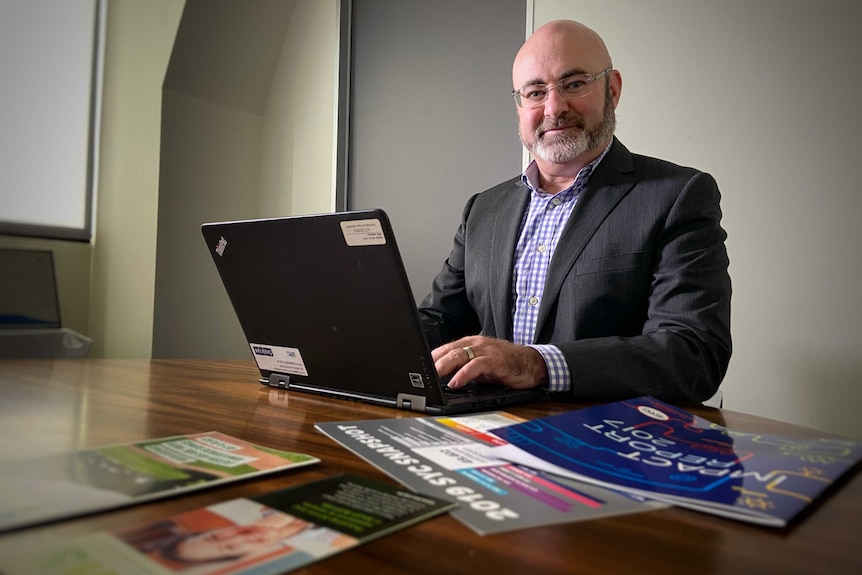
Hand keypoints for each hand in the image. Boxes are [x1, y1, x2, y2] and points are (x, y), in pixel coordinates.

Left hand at [431, 336, 548, 389]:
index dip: (430, 358)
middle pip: (449, 351)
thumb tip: (442, 377)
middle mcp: (476, 344)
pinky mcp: (495, 360)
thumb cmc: (505, 364)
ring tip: (433, 377)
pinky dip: (464, 374)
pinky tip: (455, 383)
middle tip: (420, 374)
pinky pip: (476, 366)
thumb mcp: (480, 366)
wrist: (532, 363)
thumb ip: (462, 368)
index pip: (445, 349)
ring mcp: (486, 351)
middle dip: (433, 362)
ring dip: (444, 366)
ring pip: (459, 355)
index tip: (417, 368)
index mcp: (470, 343)